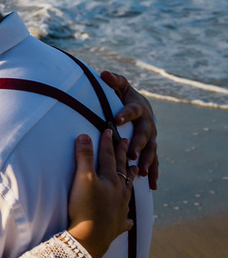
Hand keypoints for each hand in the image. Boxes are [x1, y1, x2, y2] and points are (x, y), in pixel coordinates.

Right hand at [67, 128, 134, 257]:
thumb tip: (84, 135)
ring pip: (128, 191)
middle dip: (122, 155)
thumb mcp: (82, 178)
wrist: (90, 237)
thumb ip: (84, 157)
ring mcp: (120, 208)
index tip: (109, 130)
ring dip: (131, 180)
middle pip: (121, 170)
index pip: (108, 156)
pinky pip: (124, 219)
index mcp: (110, 179)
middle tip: (126, 142)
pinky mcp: (117, 224)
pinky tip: (128, 218)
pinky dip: (126, 216)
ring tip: (136, 172)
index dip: (107, 143)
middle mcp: (119, 192)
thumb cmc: (86, 207)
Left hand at [103, 70, 159, 190]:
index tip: (116, 119)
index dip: (125, 114)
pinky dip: (154, 172)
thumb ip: (113, 81)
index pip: (132, 110)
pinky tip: (152, 185)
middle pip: (144, 134)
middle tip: (132, 153)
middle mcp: (148, 123)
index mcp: (138, 108)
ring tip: (142, 171)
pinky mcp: (151, 147)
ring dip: (147, 160)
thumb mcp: (120, 86)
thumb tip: (103, 73)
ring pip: (151, 150)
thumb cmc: (125, 96)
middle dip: (138, 143)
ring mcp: (151, 137)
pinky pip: (154, 161)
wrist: (141, 106)